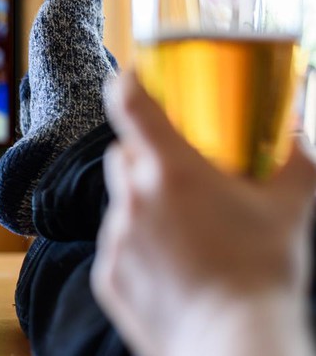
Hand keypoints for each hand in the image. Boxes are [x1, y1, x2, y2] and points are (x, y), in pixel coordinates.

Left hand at [91, 71, 315, 355]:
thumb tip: (303, 127)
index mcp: (171, 171)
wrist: (233, 344)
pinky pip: (117, 246)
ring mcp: (115, 238)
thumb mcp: (289, 209)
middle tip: (181, 173)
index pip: (131, 105)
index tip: (132, 77)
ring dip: (144, 205)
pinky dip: (138, 246)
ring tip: (188, 232)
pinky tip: (175, 268)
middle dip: (145, 156)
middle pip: (124, 155)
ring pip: (120, 203)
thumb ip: (296, 159)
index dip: (128, 84)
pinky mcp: (108, 275)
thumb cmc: (264, 273)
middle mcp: (133, 199)